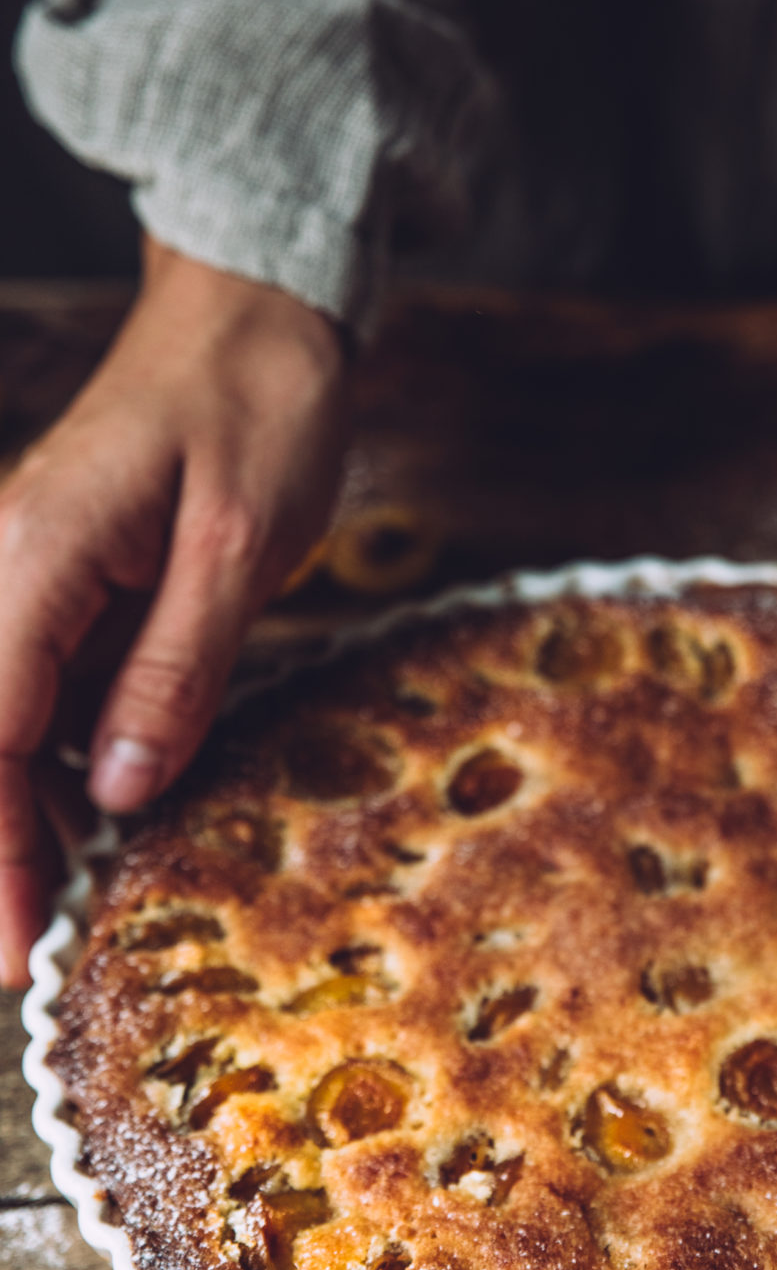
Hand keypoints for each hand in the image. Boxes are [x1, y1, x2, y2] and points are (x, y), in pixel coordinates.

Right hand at [0, 238, 346, 988]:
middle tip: (21, 957)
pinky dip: (55, 766)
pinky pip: (39, 692)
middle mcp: (6, 569)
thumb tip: (122, 795)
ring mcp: (28, 576)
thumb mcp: (241, 545)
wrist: (255, 312)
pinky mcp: (64, 583)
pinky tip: (94, 822)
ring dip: (20, 817)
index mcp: (33, 557)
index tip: (15, 947)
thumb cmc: (258, 406)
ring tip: (54, 912)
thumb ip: (177, 669)